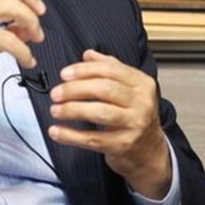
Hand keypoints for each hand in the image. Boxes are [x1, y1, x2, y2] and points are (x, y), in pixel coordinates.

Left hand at [48, 49, 170, 198]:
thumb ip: (109, 68)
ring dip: (72, 110)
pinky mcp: (124, 145)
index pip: (109, 70)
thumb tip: (88, 54)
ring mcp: (134, 124)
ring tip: (55, 110)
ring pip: (99, 113)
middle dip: (74, 89)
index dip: (83, 70)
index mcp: (141, 83)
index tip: (64, 74)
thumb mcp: (128, 87)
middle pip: (103, 89)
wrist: (149, 150)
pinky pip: (93, 139)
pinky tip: (56, 131)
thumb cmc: (133, 114)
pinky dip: (71, 135)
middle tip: (56, 93)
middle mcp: (141, 102)